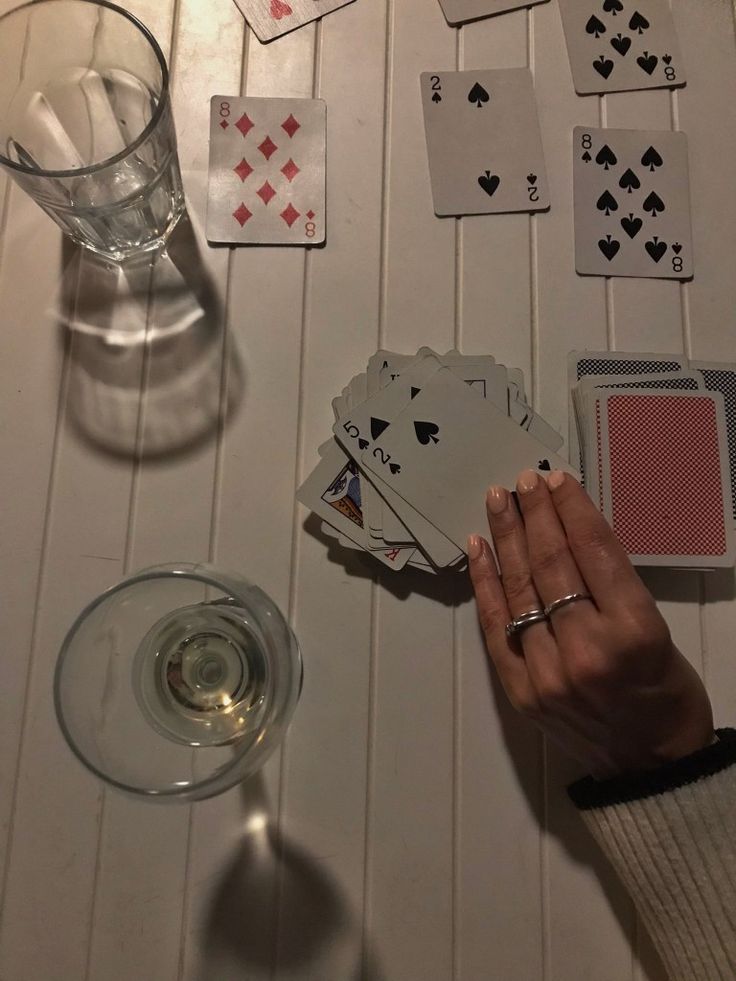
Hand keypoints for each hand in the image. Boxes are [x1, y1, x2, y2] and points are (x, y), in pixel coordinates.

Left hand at [468, 470, 713, 778]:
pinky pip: (495, 627)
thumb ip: (612, 585)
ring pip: (520, 590)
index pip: (593, 552)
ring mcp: (547, 674)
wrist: (651, 765)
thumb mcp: (656, 627)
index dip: (571, 510)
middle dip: (535, 515)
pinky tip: (479, 548)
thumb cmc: (665, 691)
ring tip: (498, 501)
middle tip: (523, 481)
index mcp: (634, 631)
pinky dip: (485, 585)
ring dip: (506, 539)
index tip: (556, 480)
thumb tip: (566, 529)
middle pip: (552, 565)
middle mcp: (587, 650)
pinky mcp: (520, 691)